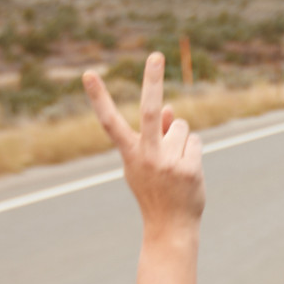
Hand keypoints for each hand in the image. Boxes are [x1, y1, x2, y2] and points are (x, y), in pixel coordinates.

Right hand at [83, 54, 204, 244]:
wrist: (169, 227)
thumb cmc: (155, 191)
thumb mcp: (145, 163)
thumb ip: (156, 134)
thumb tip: (169, 108)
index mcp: (130, 153)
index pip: (109, 121)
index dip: (98, 97)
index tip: (88, 74)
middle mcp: (147, 155)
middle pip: (150, 111)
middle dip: (152, 80)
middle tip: (156, 55)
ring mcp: (168, 162)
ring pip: (181, 126)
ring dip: (181, 139)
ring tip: (175, 165)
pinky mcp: (189, 168)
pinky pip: (195, 141)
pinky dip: (193, 151)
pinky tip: (187, 171)